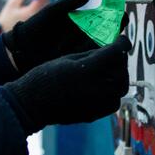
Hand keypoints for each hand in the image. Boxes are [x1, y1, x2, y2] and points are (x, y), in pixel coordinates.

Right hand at [0, 0, 49, 31]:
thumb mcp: (12, 4)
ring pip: (46, 4)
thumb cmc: (7, 22)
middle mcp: (41, 16)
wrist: (7, 39)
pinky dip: (40, 3)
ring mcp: (42, 21)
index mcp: (34, 11)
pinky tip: (33, 1)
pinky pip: (44, 10)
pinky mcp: (42, 23)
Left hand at [3, 0, 126, 71]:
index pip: (101, 17)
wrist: (21, 49)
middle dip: (114, 31)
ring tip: (114, 44)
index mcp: (79, 21)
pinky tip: (102, 56)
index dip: (113, 16)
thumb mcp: (51, 12)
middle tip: (121, 31)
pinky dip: (97, 57)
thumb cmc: (35, 27)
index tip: (122, 14)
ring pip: (100, 46)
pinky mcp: (76, 61)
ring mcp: (81, 49)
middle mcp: (83, 34)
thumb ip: (69, 2)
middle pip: (105, 32)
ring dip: (108, 45)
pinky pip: (91, 58)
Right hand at [4, 36, 130, 134]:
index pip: (117, 52)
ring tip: (108, 69)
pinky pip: (113, 100)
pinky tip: (101, 85)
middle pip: (122, 69)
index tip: (121, 40)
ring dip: (118, 75)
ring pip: (121, 85)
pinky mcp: (97, 114)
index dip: (122, 43)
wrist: (32, 104)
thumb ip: (92, 55)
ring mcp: (99, 104)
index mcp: (90, 69)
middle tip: (112, 53)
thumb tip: (109, 51)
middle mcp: (99, 88)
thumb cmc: (45, 77)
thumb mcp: (68, 58)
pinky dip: (112, 91)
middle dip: (119, 59)